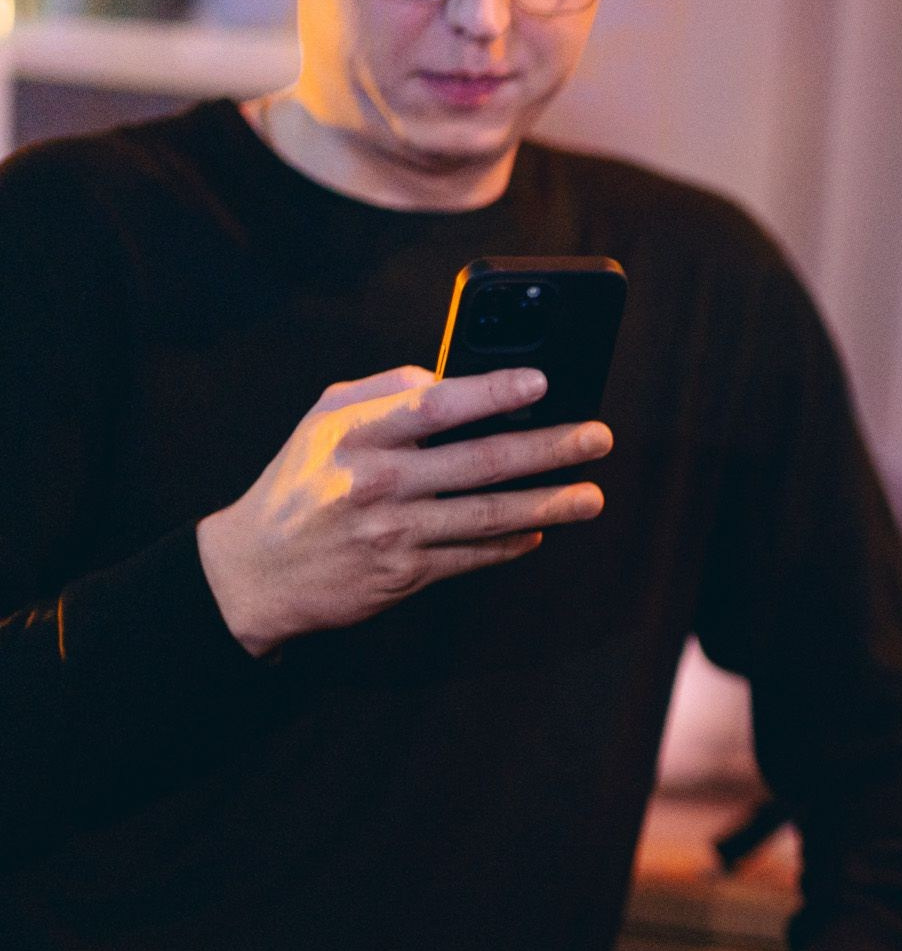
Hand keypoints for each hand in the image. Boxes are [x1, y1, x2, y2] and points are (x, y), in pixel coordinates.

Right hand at [195, 366, 611, 655]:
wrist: (254, 571)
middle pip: (479, 462)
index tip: (541, 382)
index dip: (491, 392)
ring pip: (488, 516)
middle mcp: (374, 482)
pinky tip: (542, 530)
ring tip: (591, 495)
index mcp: (354, 434)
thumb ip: (387, 391)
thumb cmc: (301, 482)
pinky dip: (512, 544)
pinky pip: (472, 556)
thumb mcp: (323, 421)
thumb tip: (453, 375)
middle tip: (598, 438)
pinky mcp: (403, 574)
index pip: (433, 404)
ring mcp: (391, 532)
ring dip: (549, 504)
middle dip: (549, 449)